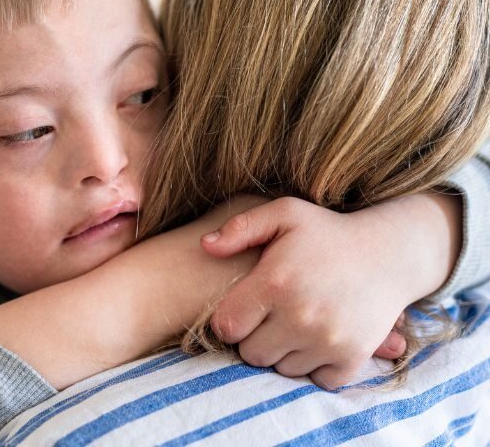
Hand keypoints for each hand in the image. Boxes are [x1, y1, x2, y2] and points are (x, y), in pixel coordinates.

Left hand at [200, 196, 419, 389]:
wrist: (389, 253)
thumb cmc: (328, 231)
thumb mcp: (283, 214)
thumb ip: (239, 228)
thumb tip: (205, 246)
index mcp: (275, 283)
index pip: (226, 327)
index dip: (229, 320)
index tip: (243, 308)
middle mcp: (300, 316)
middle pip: (251, 353)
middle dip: (254, 337)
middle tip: (270, 316)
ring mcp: (328, 340)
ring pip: (281, 369)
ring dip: (284, 351)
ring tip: (296, 323)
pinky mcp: (352, 357)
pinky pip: (316, 379)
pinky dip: (315, 365)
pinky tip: (317, 339)